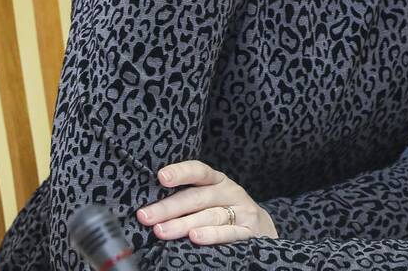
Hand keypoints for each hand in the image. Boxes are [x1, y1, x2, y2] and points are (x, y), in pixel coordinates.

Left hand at [135, 159, 278, 244]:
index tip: (160, 177)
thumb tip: (151, 204)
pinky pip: (228, 233)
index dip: (181, 172)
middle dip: (168, 207)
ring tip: (162, 230)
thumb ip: (188, 197)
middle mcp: (229, 192)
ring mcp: (241, 211)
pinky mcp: (249, 231)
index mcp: (217, 181)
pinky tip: (194, 237)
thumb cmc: (226, 211)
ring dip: (183, 224)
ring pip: (209, 216)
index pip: (198, 171)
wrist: (261, 229)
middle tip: (145, 216)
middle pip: (197, 197)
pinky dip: (211, 235)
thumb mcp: (210, 198)